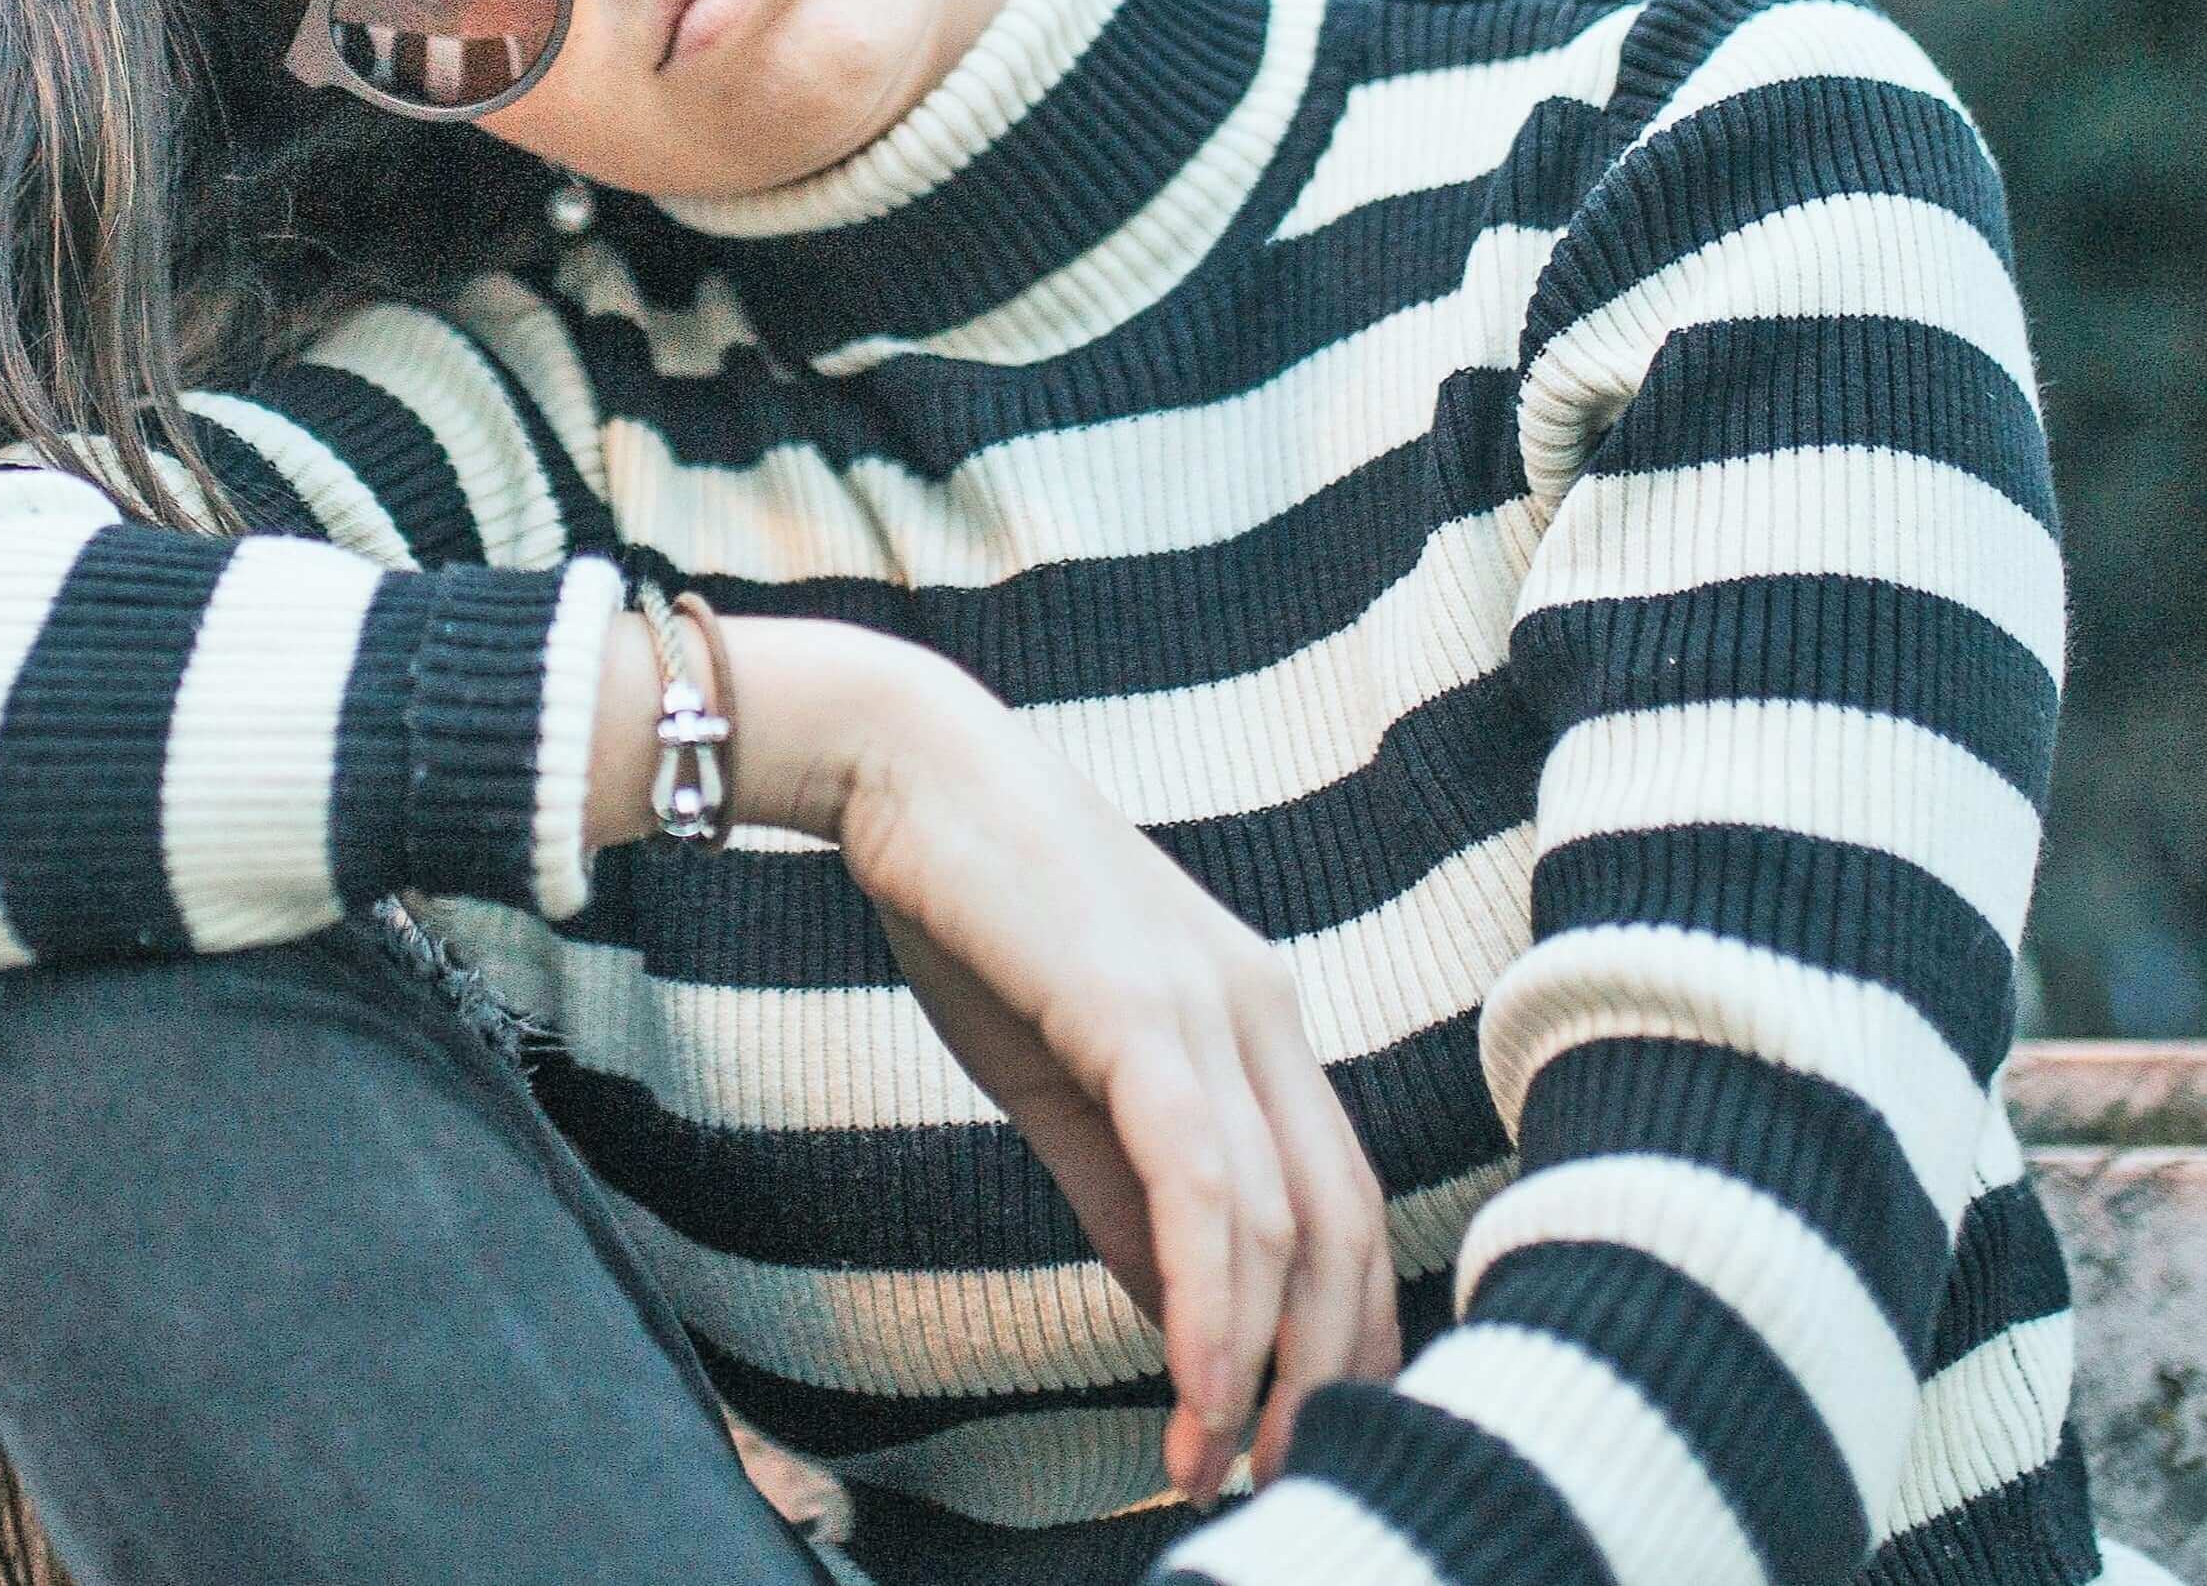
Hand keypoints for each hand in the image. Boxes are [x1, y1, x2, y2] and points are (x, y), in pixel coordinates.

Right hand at [833, 657, 1400, 1505]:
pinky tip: (1193, 1385)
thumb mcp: (1059, 1069)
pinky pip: (1202, 1183)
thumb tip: (1175, 1311)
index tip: (1292, 1434)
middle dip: (1324, 1373)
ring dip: (1259, 1367)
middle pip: (1346, 1224)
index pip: (1339, 1197)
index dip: (1334, 1330)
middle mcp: (1263, 1004)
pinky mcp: (1141, 1009)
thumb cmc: (972, 906)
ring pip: (1282, 1220)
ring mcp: (1212, 1001)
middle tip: (1279, 1483)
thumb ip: (1123, 1184)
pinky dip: (1208, 1300)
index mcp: (1254, 1010)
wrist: (901, 764)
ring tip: (1214, 1464)